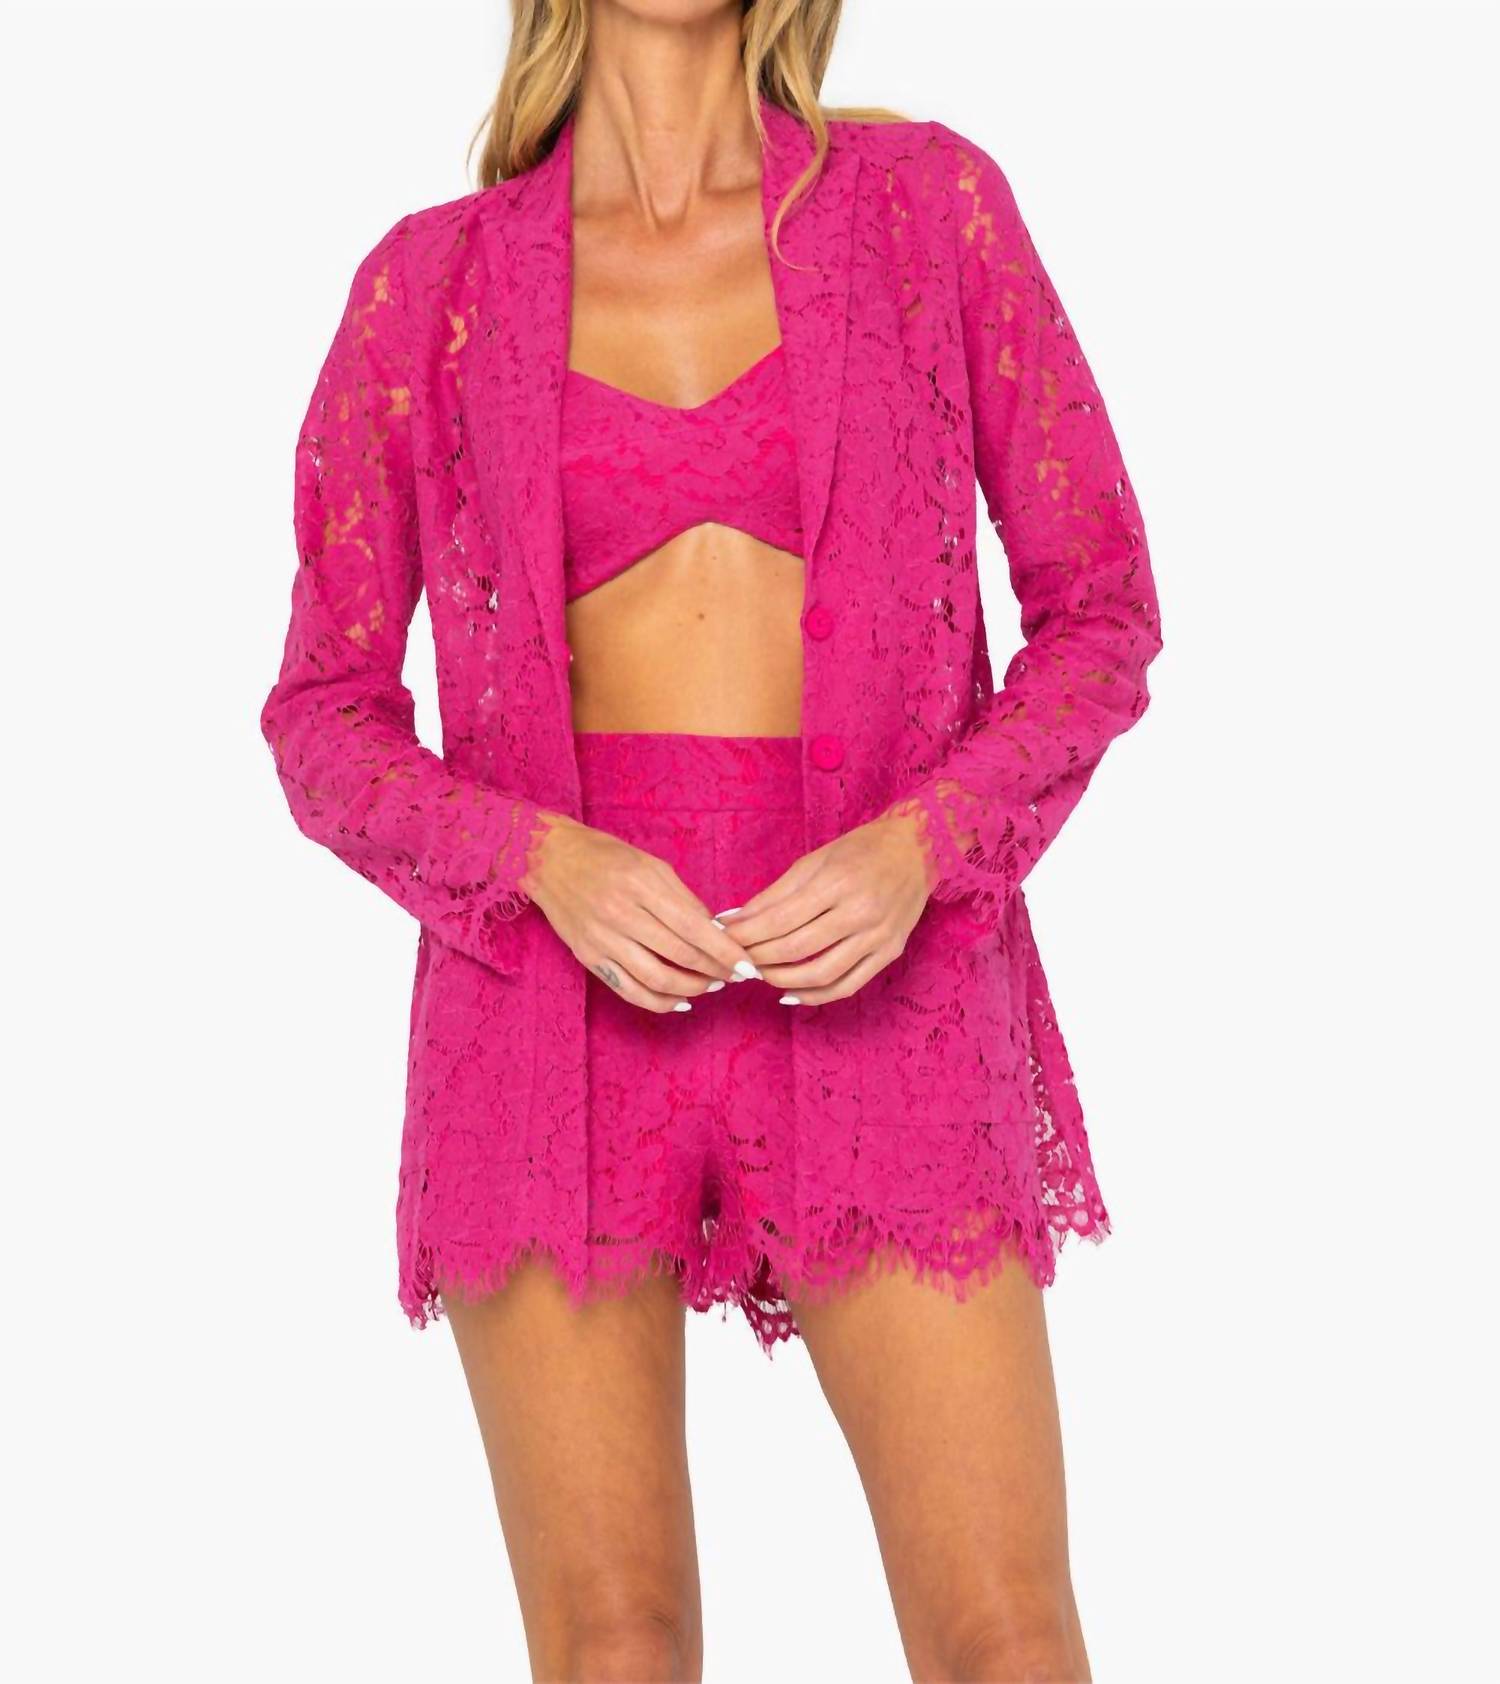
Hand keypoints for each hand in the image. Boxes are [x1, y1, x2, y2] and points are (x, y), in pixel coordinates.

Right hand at [522, 812, 759, 1012]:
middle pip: (680, 956)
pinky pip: (629, 991)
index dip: (726, 952)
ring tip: (711, 987)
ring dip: (691, 989)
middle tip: (735, 977)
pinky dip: (658, 1002)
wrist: (548, 859)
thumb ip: (683, 899)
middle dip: (715, 971)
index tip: (749, 966)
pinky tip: (679, 1001)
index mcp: (642, 885)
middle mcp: (622, 915)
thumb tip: (714, 931)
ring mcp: (603, 940)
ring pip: (657, 979)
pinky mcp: (589, 958)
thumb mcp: (651, 865)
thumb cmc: (605, 856)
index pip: (694, 928)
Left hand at [720, 803, 937, 1005]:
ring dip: (783, 981)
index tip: (723, 939)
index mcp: (837, 882)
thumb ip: (775, 894)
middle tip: (737, 959)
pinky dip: (816, 996)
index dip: (747, 934)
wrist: (918, 849)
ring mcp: (878, 936)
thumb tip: (734, 920)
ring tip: (760, 975)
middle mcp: (860, 912)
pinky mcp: (889, 953)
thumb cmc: (860, 850)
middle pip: (796, 948)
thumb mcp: (814, 861)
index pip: (780, 920)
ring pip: (821, 973)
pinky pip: (848, 985)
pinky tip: (791, 994)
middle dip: (758, 958)